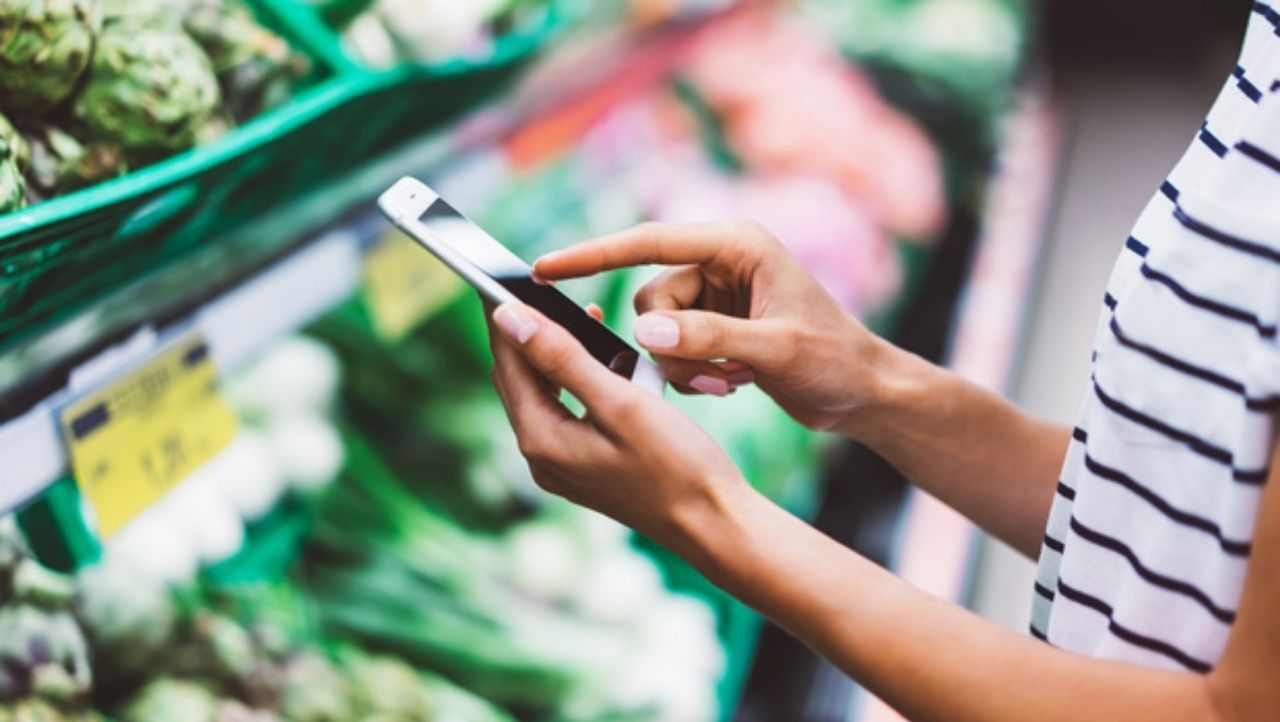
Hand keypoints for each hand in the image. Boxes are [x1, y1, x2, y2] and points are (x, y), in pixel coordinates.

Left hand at [486, 301, 751, 549]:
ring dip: (557, 355)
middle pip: (519, 377)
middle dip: (528, 331)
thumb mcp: (621, 403)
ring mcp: (562, 467)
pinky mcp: (584, 468)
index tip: (500, 273)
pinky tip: (608, 364)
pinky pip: (567, 412)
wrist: (714, 524)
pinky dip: (579, 381)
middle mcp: (541, 458)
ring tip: (584, 319)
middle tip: (538, 287)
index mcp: (542, 440)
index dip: (503, 313)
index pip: (509, 360)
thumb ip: (563, 358)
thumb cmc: (678, 465)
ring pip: (543, 394)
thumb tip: (509, 318)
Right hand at [534, 221, 890, 431]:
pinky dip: (693, 372)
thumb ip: (708, 338)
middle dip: (668, 344)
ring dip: (683, 364)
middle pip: (649, 298)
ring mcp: (717, 294)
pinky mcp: (716, 324)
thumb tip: (641, 331)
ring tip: (731, 382)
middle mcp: (721, 262)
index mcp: (736, 245)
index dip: (592, 254)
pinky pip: (673, 346)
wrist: (863, 392)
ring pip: (657, 328)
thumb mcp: (774, 349)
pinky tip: (734, 383)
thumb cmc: (833, 360)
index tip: (543, 268)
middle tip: (713, 376)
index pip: (648, 242)